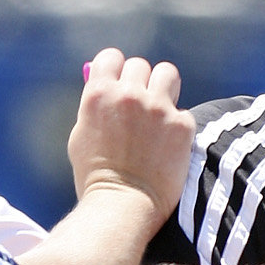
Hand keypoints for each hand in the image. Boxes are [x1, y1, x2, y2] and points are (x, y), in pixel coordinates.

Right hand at [67, 50, 194, 234]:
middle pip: (140, 65)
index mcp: (99, 94)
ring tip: (160, 112)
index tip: (119, 80)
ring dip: (164, 88)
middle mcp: (128, 95)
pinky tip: (167, 146)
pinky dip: (177, 127)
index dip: (115, 69)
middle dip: (139, 82)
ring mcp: (157, 108)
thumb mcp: (81, 136)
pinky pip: (182, 112)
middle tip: (140, 104)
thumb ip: (94, 108)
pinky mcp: (181, 126)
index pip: (110, 57)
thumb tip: (105, 87)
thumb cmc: (95, 178)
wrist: (122, 208)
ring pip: (168, 74)